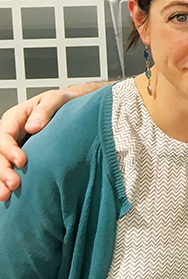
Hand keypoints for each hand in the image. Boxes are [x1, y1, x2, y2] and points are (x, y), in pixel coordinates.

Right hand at [0, 84, 100, 200]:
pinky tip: (9, 196)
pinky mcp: (19, 156)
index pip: (4, 136)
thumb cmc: (63, 102)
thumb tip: (33, 127)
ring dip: (1, 180)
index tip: (22, 162)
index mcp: (15, 118)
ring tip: (5, 196)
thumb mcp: (56, 99)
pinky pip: (9, 168)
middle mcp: (10, 133)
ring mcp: (14, 145)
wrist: (72, 107)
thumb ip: (45, 110)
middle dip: (2, 171)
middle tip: (13, 186)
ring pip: (0, 164)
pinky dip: (5, 180)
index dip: (10, 150)